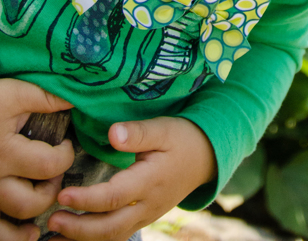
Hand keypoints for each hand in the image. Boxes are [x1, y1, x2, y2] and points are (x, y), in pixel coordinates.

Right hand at [0, 79, 73, 240]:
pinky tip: (25, 232)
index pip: (49, 166)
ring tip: (41, 197)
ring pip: (9, 228)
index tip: (65, 145)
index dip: (66, 156)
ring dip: (31, 217)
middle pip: (32, 202)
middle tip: (54, 171)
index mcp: (5, 152)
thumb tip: (75, 98)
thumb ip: (44, 97)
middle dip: (52, 189)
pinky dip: (10, 236)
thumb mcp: (11, 94)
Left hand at [48, 117, 216, 240]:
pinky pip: (117, 236)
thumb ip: (138, 132)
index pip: (114, 197)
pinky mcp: (143, 218)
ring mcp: (146, 216)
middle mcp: (147, 205)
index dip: (86, 199)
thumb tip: (112, 133)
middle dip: (78, 228)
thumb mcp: (164, 128)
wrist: (206, 157)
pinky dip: (94, 239)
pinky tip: (74, 237)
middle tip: (51, 220)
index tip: (62, 194)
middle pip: (109, 227)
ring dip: (83, 239)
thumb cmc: (182, 138)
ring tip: (54, 235)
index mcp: (150, 181)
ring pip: (112, 237)